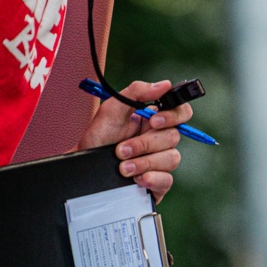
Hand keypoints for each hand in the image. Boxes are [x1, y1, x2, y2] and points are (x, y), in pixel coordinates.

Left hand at [77, 79, 191, 200]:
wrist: (85, 168)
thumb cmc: (98, 138)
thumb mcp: (111, 110)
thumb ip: (136, 92)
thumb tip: (164, 84)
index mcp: (154, 120)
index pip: (181, 112)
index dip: (173, 116)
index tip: (153, 121)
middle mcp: (161, 140)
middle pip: (174, 137)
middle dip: (145, 144)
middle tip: (122, 148)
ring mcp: (161, 161)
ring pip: (171, 159)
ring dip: (144, 162)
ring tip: (123, 166)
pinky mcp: (158, 182)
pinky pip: (167, 180)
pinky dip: (152, 179)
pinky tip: (136, 178)